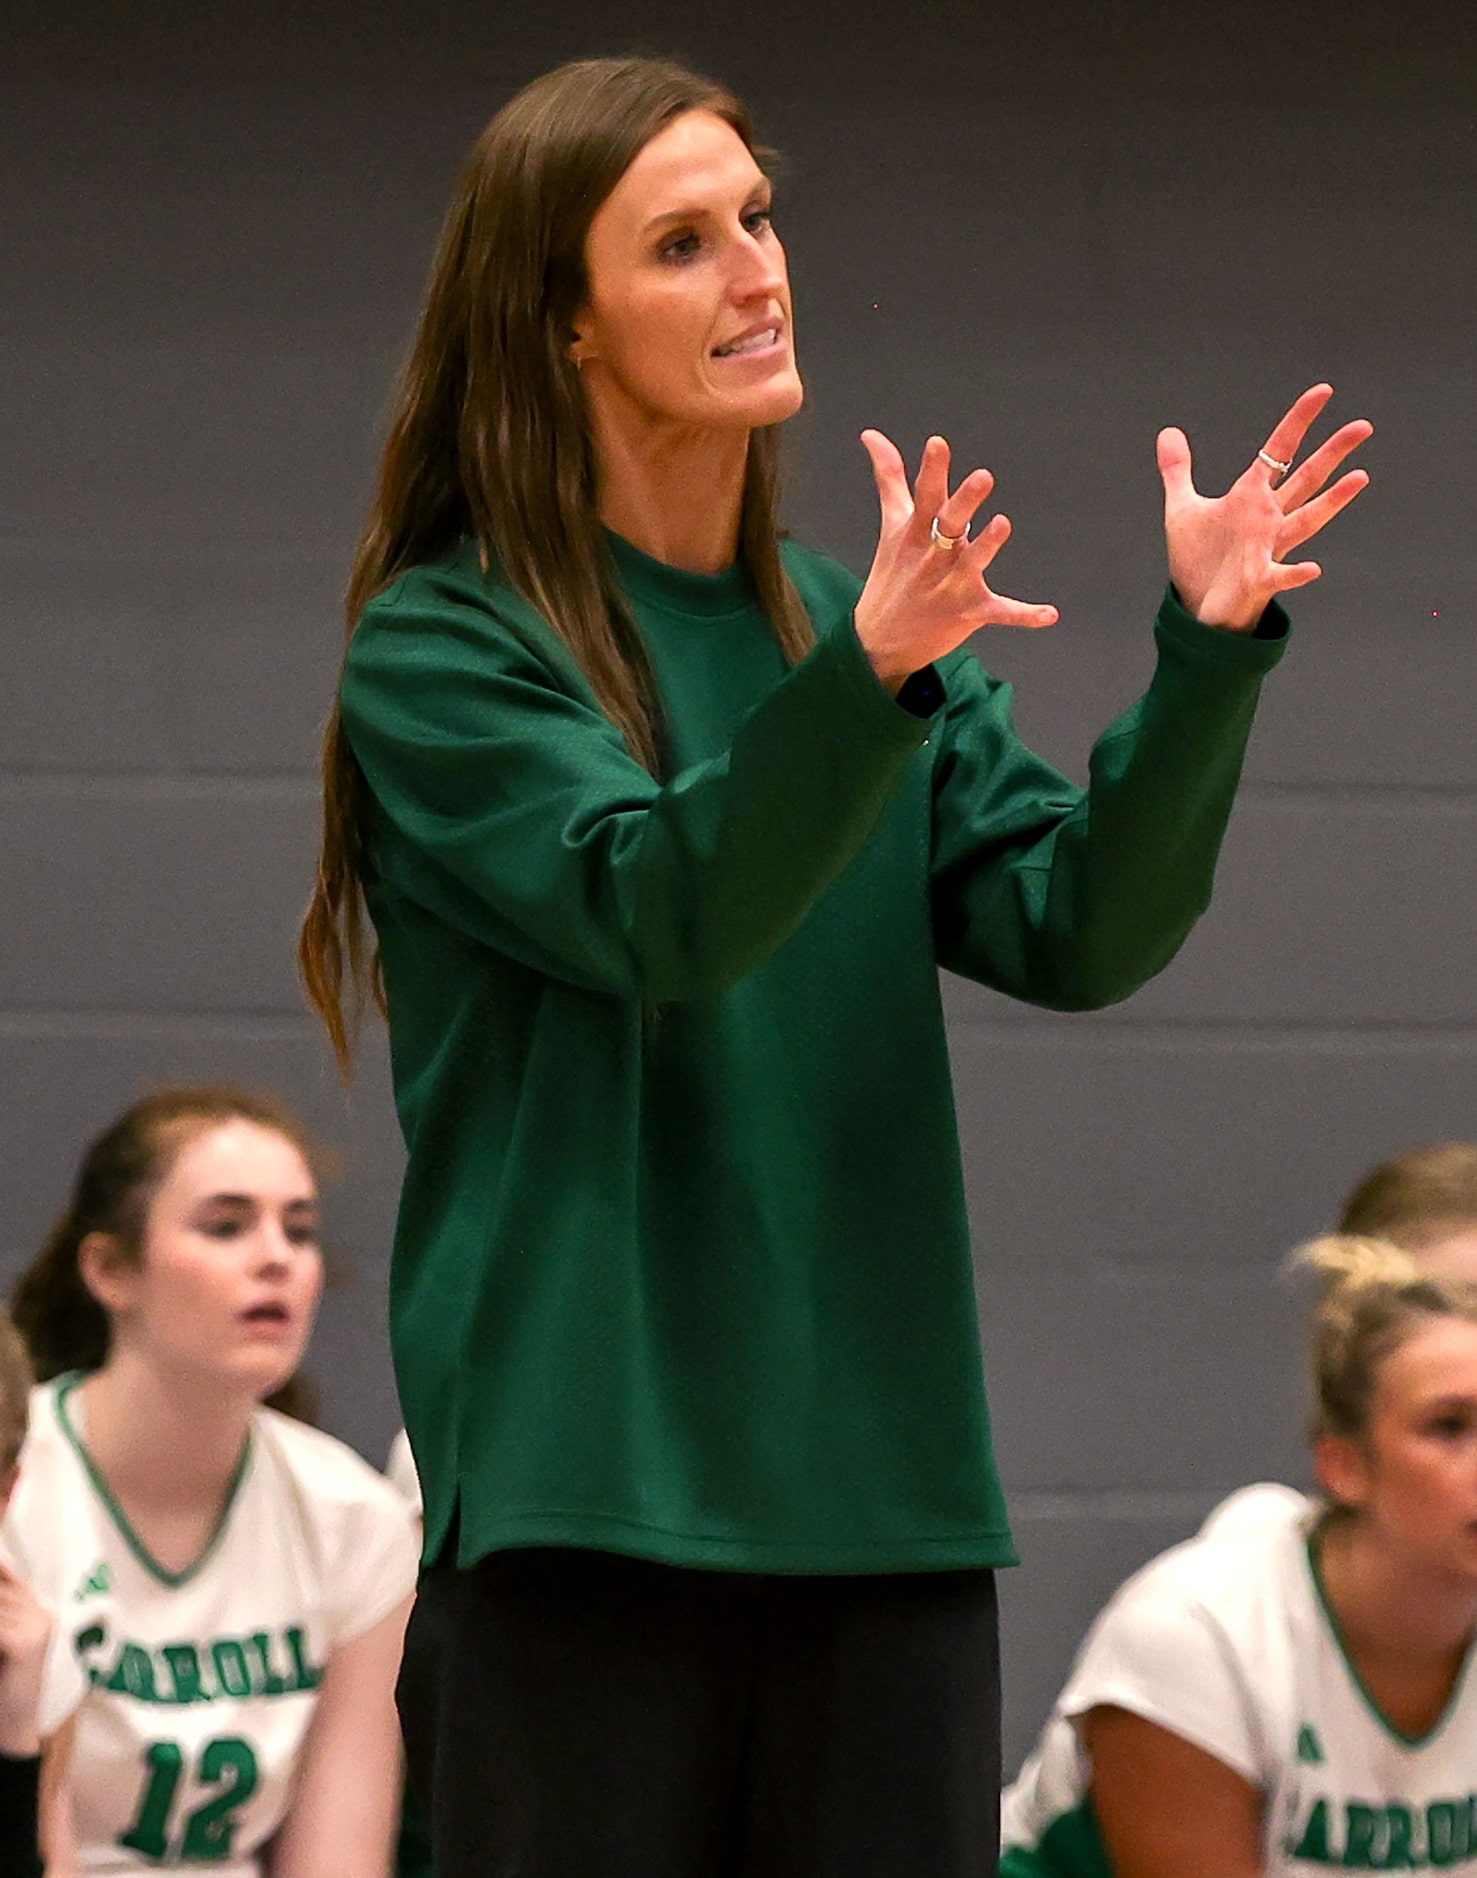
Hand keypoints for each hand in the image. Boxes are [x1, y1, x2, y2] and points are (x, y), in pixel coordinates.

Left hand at [0, 1560, 50, 1756]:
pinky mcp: (26, 1643)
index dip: (1, 1570)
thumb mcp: (3, 1642)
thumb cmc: (2, 1683)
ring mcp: (37, 1626)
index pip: (9, 1577)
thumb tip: (2, 1571)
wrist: (13, 1725)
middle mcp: (40, 1614)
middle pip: (1, 1593)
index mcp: (37, 1612)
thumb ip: (4, 1613)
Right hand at [854, 432, 1057, 689]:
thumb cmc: (892, 576)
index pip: (924, 496)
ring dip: (987, 545)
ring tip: (1002, 522)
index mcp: (915, 532)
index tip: (938, 443)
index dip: (932, 470)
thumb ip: (889, 478)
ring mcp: (950, 586)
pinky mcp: (969, 612)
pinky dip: (1024, 615)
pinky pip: (1000, 613)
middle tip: (984, 476)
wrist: (879, 642)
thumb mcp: (891, 525)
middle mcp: (933, 557)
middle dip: (965, 501)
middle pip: (949, 523)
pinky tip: (1049, 615)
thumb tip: (871, 433)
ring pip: (973, 563)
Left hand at [1158, 384, 1371, 630]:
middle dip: (1333, 453)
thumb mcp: (1182, 510)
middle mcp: (1268, 519)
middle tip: (1363, 426)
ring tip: (1361, 477)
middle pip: (1306, 479)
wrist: (1198, 609)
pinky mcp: (1259, 580)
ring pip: (1307, 519)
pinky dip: (1296, 574)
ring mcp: (1268, 549)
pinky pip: (1281, 576)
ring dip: (1333, 500)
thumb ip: (1177, 471)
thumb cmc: (1199, 562)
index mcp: (1251, 497)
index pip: (1279, 450)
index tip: (1323, 391)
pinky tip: (1314, 568)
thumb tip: (1169, 432)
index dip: (1299, 420)